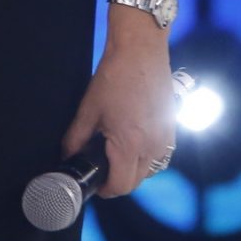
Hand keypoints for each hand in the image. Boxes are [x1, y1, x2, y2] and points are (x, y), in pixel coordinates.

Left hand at [59, 29, 175, 198]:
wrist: (141, 51)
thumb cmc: (114, 77)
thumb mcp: (89, 110)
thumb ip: (76, 138)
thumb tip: (68, 155)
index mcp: (131, 145)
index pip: (121, 186)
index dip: (105, 189)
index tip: (95, 183)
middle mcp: (153, 147)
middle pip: (136, 182)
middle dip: (118, 181)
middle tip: (102, 168)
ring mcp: (166, 138)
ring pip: (150, 170)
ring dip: (134, 171)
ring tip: (117, 155)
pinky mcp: (172, 128)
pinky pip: (160, 156)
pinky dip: (147, 158)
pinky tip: (134, 142)